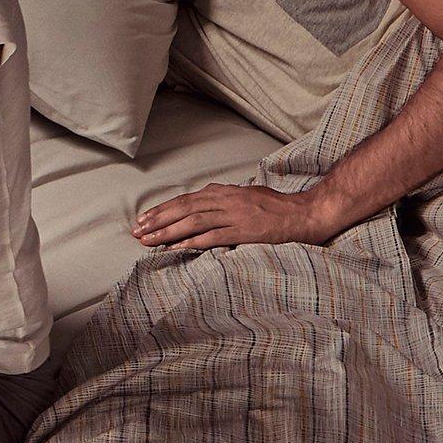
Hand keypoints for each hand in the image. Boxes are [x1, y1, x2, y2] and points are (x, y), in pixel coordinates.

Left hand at [129, 182, 335, 253]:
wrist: (305, 214)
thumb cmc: (278, 209)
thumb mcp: (248, 197)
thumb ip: (227, 201)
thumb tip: (207, 208)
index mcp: (226, 192)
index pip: (187, 199)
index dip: (163, 209)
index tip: (145, 219)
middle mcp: (227, 200)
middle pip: (184, 208)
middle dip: (158, 220)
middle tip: (137, 231)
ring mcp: (235, 215)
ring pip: (193, 221)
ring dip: (168, 232)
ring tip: (149, 242)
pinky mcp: (244, 231)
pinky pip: (213, 237)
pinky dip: (192, 243)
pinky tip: (176, 250)